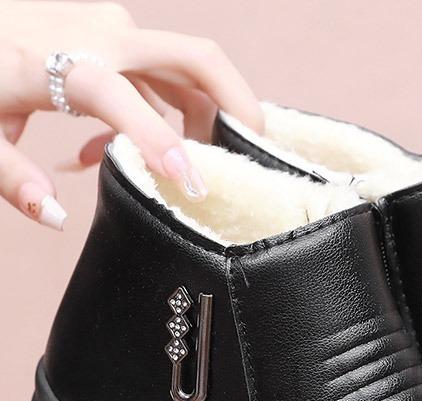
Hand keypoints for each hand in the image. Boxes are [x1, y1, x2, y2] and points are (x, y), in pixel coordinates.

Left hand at [0, 1, 263, 229]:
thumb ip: (11, 176)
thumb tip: (56, 215)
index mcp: (62, 61)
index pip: (121, 98)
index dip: (159, 142)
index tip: (191, 185)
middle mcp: (101, 35)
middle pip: (197, 59)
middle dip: (238, 106)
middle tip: (259, 152)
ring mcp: (114, 29)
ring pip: (189, 71)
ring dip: (202, 119)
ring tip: (181, 168)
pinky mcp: (114, 33)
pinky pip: (158, 77)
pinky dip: (161, 114)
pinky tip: (118, 149)